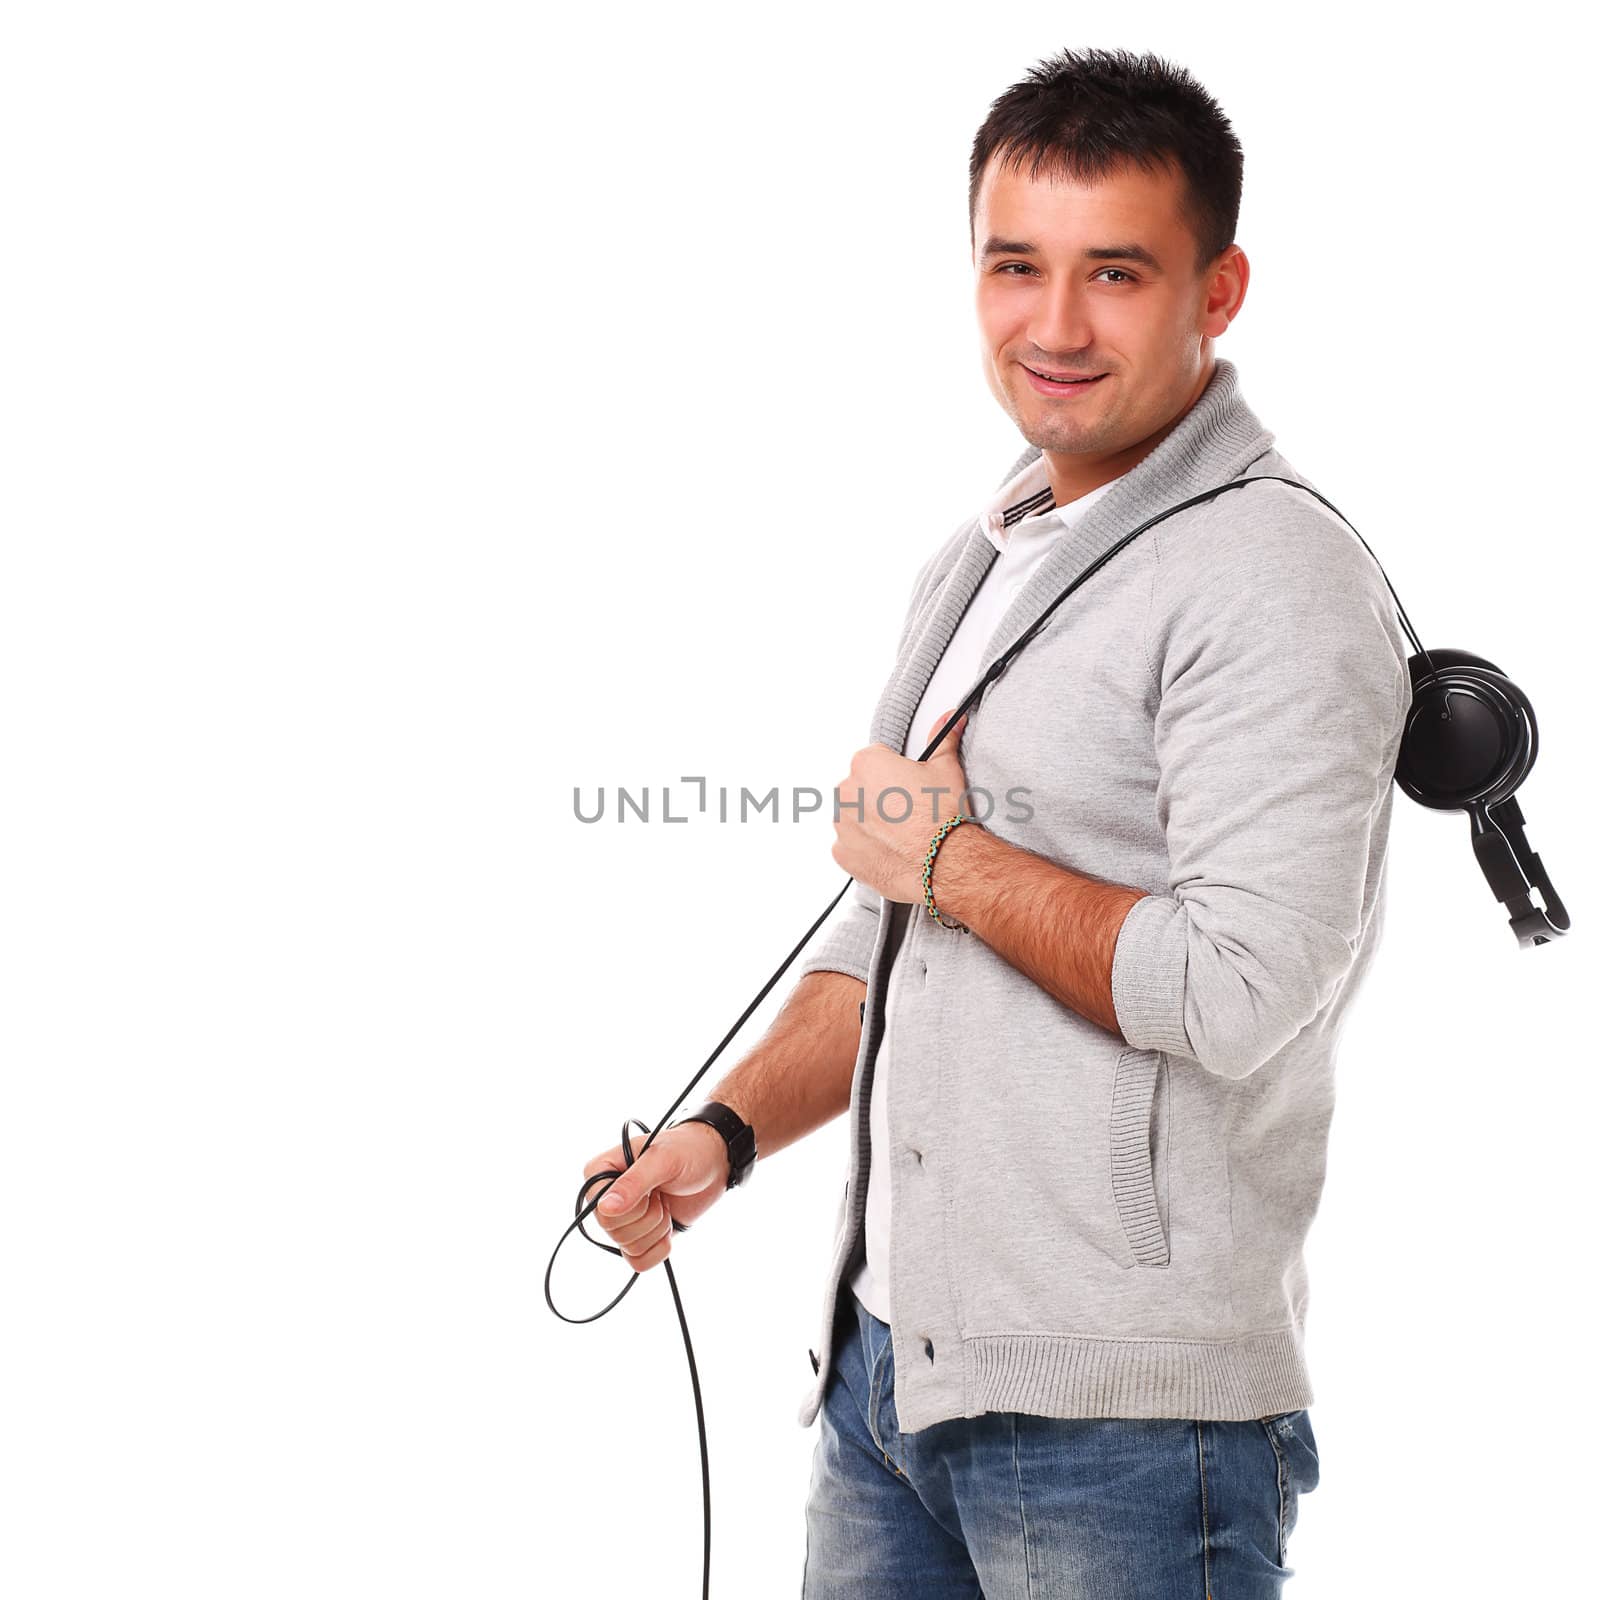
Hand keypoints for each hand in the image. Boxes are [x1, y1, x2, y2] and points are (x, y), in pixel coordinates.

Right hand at [580, 1122, 730, 1273]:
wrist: (713, 1165)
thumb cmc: (687, 1151)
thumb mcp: (663, 1160)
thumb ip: (633, 1183)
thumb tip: (604, 1208)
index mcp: (601, 1172)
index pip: (601, 1211)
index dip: (632, 1207)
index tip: (651, 1189)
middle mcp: (606, 1197)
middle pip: (615, 1232)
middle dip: (649, 1217)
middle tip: (661, 1194)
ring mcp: (622, 1219)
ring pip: (629, 1248)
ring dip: (657, 1229)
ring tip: (665, 1203)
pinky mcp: (638, 1236)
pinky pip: (639, 1261)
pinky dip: (660, 1247)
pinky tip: (668, 1224)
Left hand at [829, 707, 975, 903]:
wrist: (943, 862)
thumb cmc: (942, 817)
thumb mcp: (946, 769)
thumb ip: (942, 740)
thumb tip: (951, 720)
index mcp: (866, 763)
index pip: (875, 760)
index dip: (895, 774)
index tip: (909, 787)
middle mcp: (847, 791)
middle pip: (862, 789)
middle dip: (881, 798)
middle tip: (908, 812)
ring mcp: (842, 824)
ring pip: (854, 817)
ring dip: (871, 822)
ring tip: (902, 833)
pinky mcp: (842, 853)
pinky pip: (850, 846)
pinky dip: (866, 848)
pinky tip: (891, 850)